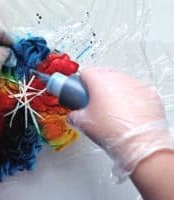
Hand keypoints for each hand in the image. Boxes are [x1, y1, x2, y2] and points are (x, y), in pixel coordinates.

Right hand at [67, 67, 173, 181]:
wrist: (139, 143)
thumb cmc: (111, 131)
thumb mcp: (83, 124)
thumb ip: (74, 115)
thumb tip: (73, 116)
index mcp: (99, 80)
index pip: (85, 72)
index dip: (80, 83)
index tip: (80, 94)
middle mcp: (118, 77)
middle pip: (103, 74)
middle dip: (97, 86)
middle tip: (94, 103)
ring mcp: (136, 84)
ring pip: (120, 81)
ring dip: (114, 91)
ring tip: (112, 110)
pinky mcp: (150, 93)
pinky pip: (136, 91)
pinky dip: (130, 98)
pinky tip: (128, 113)